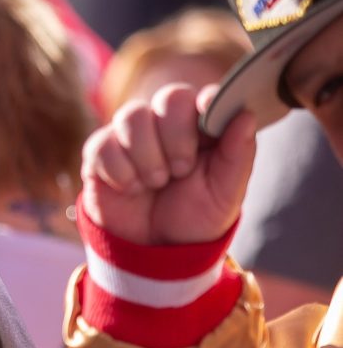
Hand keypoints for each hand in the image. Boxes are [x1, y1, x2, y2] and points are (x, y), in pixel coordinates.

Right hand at [80, 84, 257, 244]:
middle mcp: (166, 124)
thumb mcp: (225, 194)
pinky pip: (103, 145)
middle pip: (169, 98)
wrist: (154, 251)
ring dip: (147, 156)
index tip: (209, 110)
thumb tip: (247, 115)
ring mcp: (130, 136)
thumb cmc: (194, 218)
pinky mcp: (99, 152)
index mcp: (202, 129)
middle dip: (177, 135)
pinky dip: (120, 171)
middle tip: (181, 170)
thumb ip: (238, 155)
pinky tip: (130, 188)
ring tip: (155, 183)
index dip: (208, 100)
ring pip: (132, 116)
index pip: (205, 96)